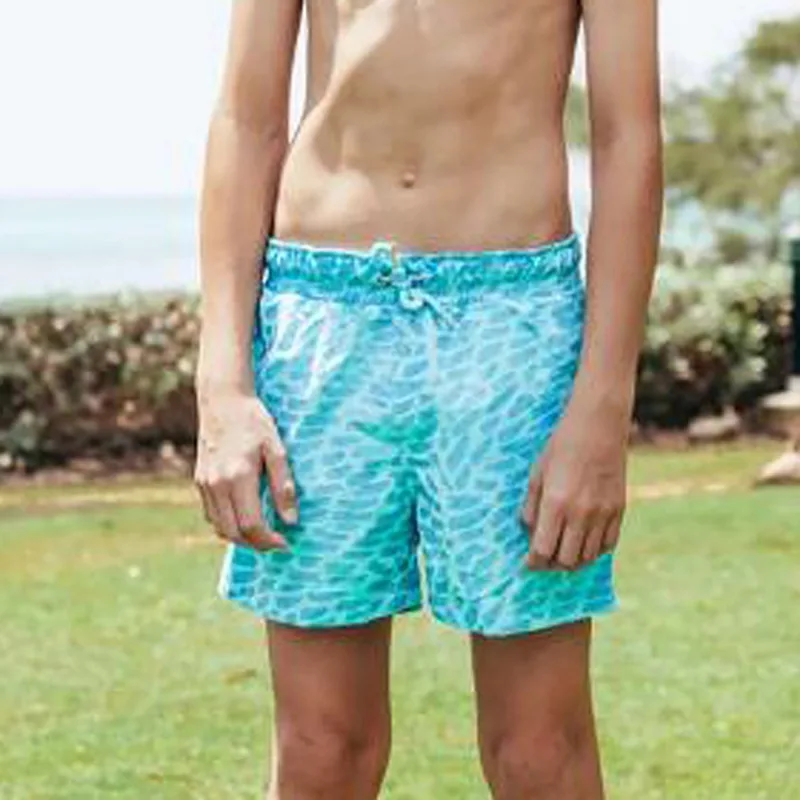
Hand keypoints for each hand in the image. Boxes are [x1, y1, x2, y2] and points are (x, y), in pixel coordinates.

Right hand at [194, 390, 297, 550]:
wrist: (222, 400)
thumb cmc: (254, 422)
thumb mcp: (277, 449)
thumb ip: (284, 486)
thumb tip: (291, 520)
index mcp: (238, 476)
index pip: (251, 525)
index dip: (269, 540)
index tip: (286, 542)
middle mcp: (216, 484)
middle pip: (233, 533)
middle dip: (256, 544)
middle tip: (276, 543)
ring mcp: (204, 484)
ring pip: (220, 527)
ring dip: (241, 537)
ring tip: (263, 533)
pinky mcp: (199, 481)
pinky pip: (212, 514)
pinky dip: (228, 524)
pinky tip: (245, 516)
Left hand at [520, 395, 628, 570]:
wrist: (599, 426)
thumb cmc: (562, 446)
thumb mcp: (538, 473)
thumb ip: (531, 506)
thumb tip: (529, 532)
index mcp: (556, 503)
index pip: (543, 550)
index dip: (533, 562)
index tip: (528, 562)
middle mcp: (581, 513)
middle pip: (565, 560)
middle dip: (551, 565)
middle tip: (544, 561)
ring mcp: (603, 513)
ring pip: (588, 557)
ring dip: (573, 562)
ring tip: (563, 555)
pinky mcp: (619, 509)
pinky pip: (608, 544)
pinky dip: (595, 551)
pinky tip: (584, 545)